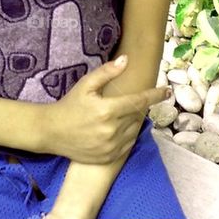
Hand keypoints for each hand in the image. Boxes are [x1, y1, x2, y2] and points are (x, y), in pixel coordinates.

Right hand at [39, 55, 168, 162]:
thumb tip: (126, 60)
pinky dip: (128, 135)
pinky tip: (119, 128)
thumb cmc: (70, 105)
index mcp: (107, 110)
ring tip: (121, 115)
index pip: (139, 101)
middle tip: (130, 102)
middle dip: (139, 107)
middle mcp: (111, 131)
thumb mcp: (86, 84)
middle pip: (138, 115)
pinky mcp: (108, 158)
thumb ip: (107, 72)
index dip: (155, 95)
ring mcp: (110, 147)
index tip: (167, 91)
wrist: (51, 132)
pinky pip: (127, 145)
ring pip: (134, 131)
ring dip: (134, 121)